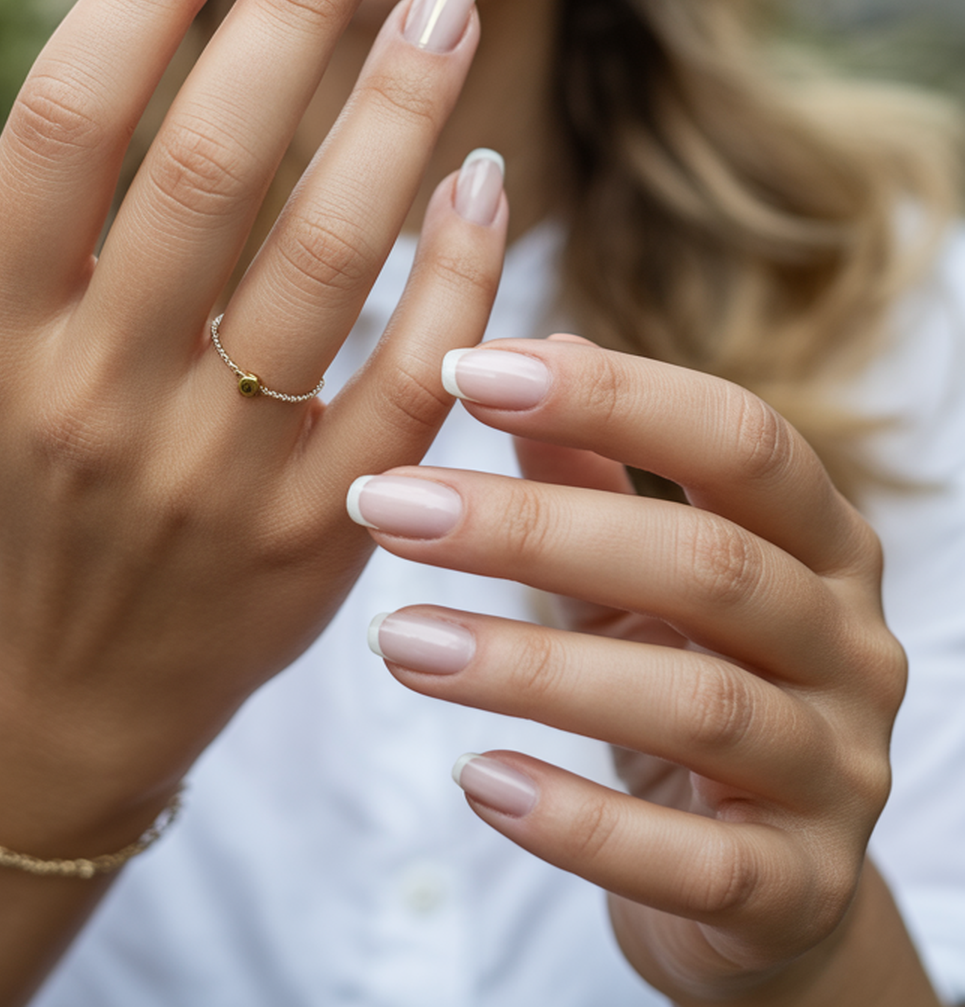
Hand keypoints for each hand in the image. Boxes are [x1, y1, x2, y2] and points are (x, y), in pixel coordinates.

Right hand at [0, 0, 505, 855]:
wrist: (74, 689)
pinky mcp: (325, 529)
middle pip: (213, 168)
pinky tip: (487, 168)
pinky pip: (413, 380)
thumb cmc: (3, 485)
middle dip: (296, 9)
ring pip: (329, 257)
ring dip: (400, 110)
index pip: (68, 125)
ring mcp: (219, 471)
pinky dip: (460, 271)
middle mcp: (100, 396)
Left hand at [352, 337, 912, 1002]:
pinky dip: (579, 821)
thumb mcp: (641, 575)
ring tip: (397, 642)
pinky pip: (694, 860)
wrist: (764, 895)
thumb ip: (590, 475)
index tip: (465, 370)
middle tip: (389, 509)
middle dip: (534, 530)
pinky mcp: (798, 891)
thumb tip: (525, 347)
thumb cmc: (686, 683)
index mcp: (825, 540)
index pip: (738, 439)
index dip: (609, 397)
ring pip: (696, 705)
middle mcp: (853, 645)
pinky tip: (476, 781)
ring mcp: (838, 772)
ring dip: (532, 669)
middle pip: (707, 563)